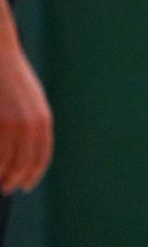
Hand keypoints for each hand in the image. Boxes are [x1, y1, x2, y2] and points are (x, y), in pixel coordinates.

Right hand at [0, 46, 52, 193]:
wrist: (0, 57)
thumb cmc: (13, 79)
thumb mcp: (32, 101)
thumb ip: (34, 123)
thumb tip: (30, 148)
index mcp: (43, 120)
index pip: (41, 156)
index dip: (33, 174)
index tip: (26, 185)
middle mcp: (30, 124)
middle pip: (23, 163)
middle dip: (15, 179)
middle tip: (7, 188)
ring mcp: (10, 124)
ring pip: (5, 161)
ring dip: (1, 175)